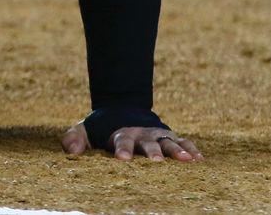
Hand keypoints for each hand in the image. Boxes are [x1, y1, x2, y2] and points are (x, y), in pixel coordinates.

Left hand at [62, 119, 202, 161]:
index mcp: (121, 134)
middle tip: (157, 162)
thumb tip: (70, 151)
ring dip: (178, 151)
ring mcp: (157, 135)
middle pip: (148, 143)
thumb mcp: (85, 130)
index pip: (121, 141)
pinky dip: (192, 149)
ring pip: (169, 142)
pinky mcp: (170, 137)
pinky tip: (200, 160)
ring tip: (188, 160)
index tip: (122, 159)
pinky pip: (183, 142)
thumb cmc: (102, 128)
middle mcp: (141, 134)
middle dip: (153, 152)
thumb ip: (75, 138)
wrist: (122, 109)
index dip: (122, 149)